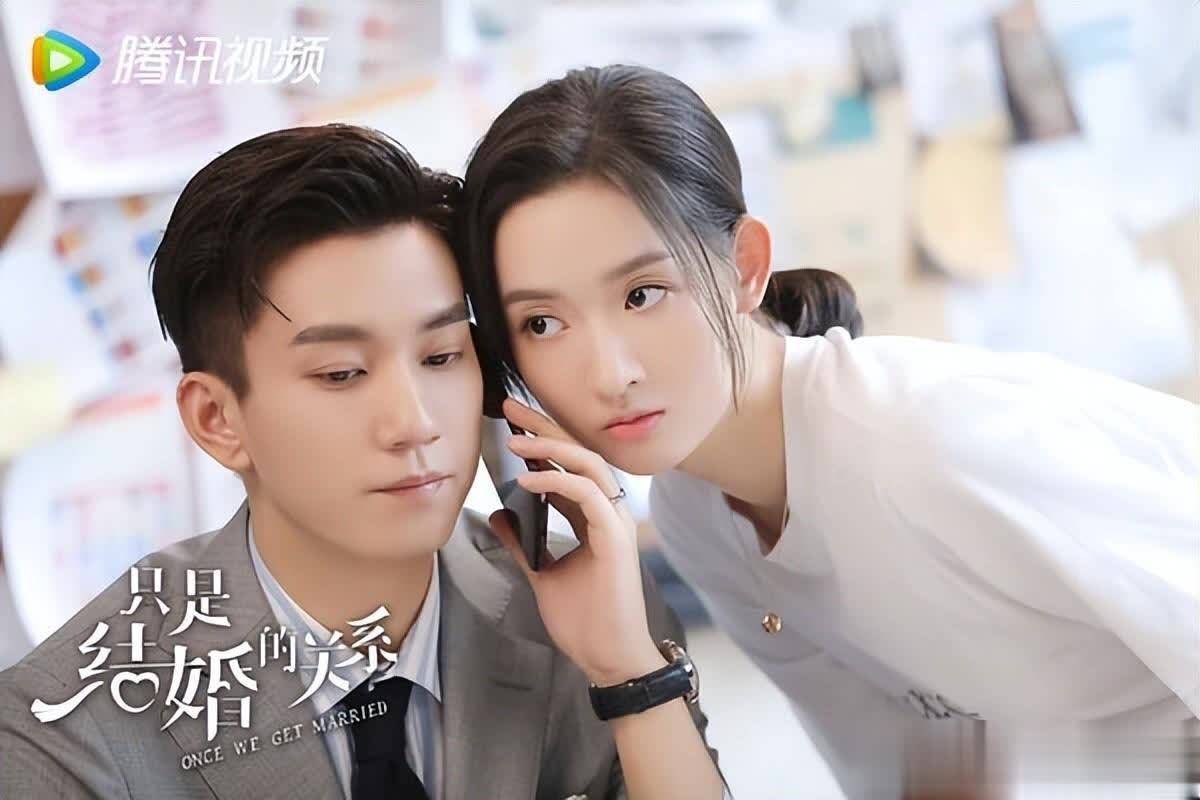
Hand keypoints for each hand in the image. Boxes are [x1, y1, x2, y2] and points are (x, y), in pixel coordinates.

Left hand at [489, 398, 666, 685]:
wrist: (608, 657)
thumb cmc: (584, 620)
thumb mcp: (541, 573)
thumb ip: (523, 542)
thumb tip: (499, 514)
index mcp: (593, 516)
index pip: (568, 464)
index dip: (542, 440)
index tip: (510, 423)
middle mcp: (608, 511)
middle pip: (579, 453)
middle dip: (545, 426)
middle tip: (510, 407)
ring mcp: (615, 522)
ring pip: (588, 465)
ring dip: (550, 449)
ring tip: (515, 441)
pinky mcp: (615, 539)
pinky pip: (589, 495)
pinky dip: (559, 482)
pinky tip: (529, 480)